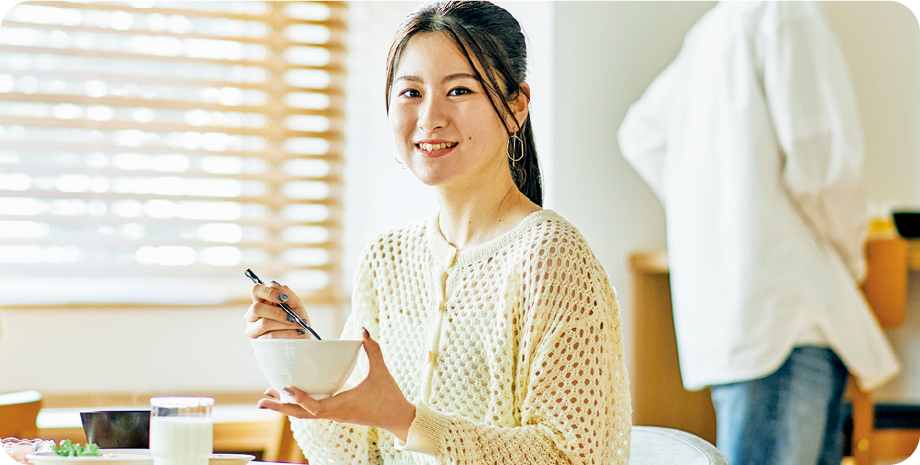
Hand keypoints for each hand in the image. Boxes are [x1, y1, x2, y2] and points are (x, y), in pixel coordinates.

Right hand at [243, 281, 310, 338]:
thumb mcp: (297, 306)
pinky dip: (286, 334)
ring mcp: (252, 330)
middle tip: (293, 317)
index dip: (268, 292)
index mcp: (261, 302)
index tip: (284, 298)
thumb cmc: (297, 321)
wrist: (302, 341)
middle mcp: (252, 315)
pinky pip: (269, 337)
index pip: (256, 290)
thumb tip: (274, 284)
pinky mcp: (256, 344)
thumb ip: (288, 294)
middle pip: (256, 308)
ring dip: (285, 324)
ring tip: (299, 326)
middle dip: (277, 313)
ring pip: (264, 323)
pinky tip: (297, 333)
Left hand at [258, 329, 417, 442]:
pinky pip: (312, 411)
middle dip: (281, 408)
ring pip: (304, 414)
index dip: (300, 398)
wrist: (398, 418)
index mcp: (342, 405)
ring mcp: (334, 415)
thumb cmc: (389, 397)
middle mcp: (334, 413)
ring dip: (286, 407)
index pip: (315, 406)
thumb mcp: (382, 371)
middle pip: (301, 415)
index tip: (286, 388)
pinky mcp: (337, 413)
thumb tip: (364, 330)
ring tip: (268, 396)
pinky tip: (291, 394)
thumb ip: (373, 349)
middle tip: (262, 400)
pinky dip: (298, 404)